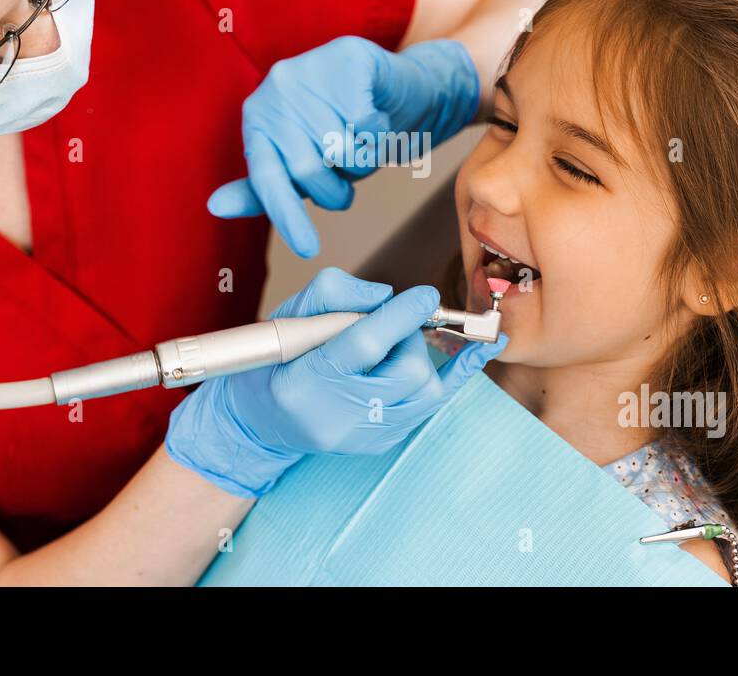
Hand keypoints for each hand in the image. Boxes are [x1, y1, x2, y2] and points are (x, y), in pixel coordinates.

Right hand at [163, 267, 506, 497]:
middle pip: (402, 371)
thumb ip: (334, 293)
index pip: (363, 346)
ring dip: (421, 356)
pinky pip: (429, 407)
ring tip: (399, 342)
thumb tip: (386, 296)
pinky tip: (479, 350)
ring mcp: (360, 437)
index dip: (400, 317)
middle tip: (394, 322)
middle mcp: (335, 417)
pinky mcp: (379, 443)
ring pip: (424, 392)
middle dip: (410, 336)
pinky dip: (454, 375)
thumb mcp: (287, 314)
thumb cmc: (270, 361)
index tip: (425, 294)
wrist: (258, 421)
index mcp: (304, 381)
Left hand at [207, 36, 479, 256]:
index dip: (286, 215)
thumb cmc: (346, 133)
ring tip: (365, 139)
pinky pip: (368, 125)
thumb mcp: (303, 165)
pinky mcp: (349, 58)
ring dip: (365, 160)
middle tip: (349, 172)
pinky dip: (382, 135)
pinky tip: (379, 116)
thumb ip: (265, 188)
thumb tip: (214, 206)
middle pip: (308, 169)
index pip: (266, 176)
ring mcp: (310, 69)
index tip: (308, 249)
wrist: (398, 90)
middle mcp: (275, 88)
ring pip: (343, 150)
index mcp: (258, 117)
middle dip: (338, 189)